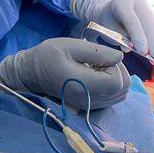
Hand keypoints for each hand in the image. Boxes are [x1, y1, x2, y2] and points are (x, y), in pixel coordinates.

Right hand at [0, 38, 128, 109]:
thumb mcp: (72, 45)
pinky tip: (97, 76)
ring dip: (116, 79)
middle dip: (119, 72)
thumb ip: (98, 52)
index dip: (117, 68)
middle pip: (121, 91)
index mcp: (84, 85)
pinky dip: (110, 87)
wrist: (32, 72)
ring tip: (99, 67)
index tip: (103, 57)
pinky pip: (110, 99)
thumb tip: (119, 57)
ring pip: (118, 96)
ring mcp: (87, 106)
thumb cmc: (49, 55)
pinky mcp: (87, 106)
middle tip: (103, 60)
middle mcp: (88, 100)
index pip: (117, 82)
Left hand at [99, 0, 153, 60]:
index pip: (133, 21)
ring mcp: (149, 2)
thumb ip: (124, 40)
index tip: (143, 53)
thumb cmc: (110, 24)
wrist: (112, 11)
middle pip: (150, 20)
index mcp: (122, 3)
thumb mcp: (111, 32)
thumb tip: (141, 51)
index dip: (139, 38)